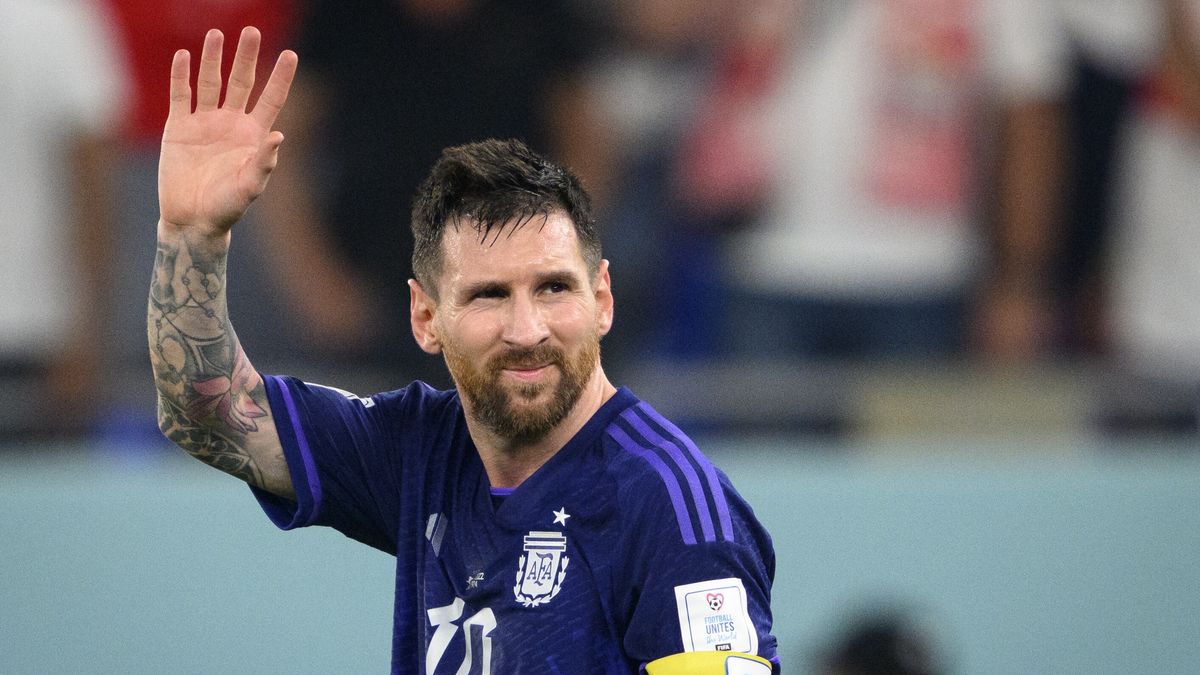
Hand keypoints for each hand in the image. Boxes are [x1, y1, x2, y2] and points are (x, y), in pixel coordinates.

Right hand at [158, 27, 296, 235]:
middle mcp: (231, 123)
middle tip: (252, 31)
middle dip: (246, 57)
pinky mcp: (180, 127)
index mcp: (253, 135)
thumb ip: (263, 163)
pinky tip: (185, 56)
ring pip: (210, 82)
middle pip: (241, 82)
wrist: (192, 220)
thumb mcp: (250, 187)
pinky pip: (181, 95)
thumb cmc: (227, 208)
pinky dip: (182, 76)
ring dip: (213, 59)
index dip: (281, 77)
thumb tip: (279, 136)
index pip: (271, 99)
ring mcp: (205, 122)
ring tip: (216, 34)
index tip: (291, 54)